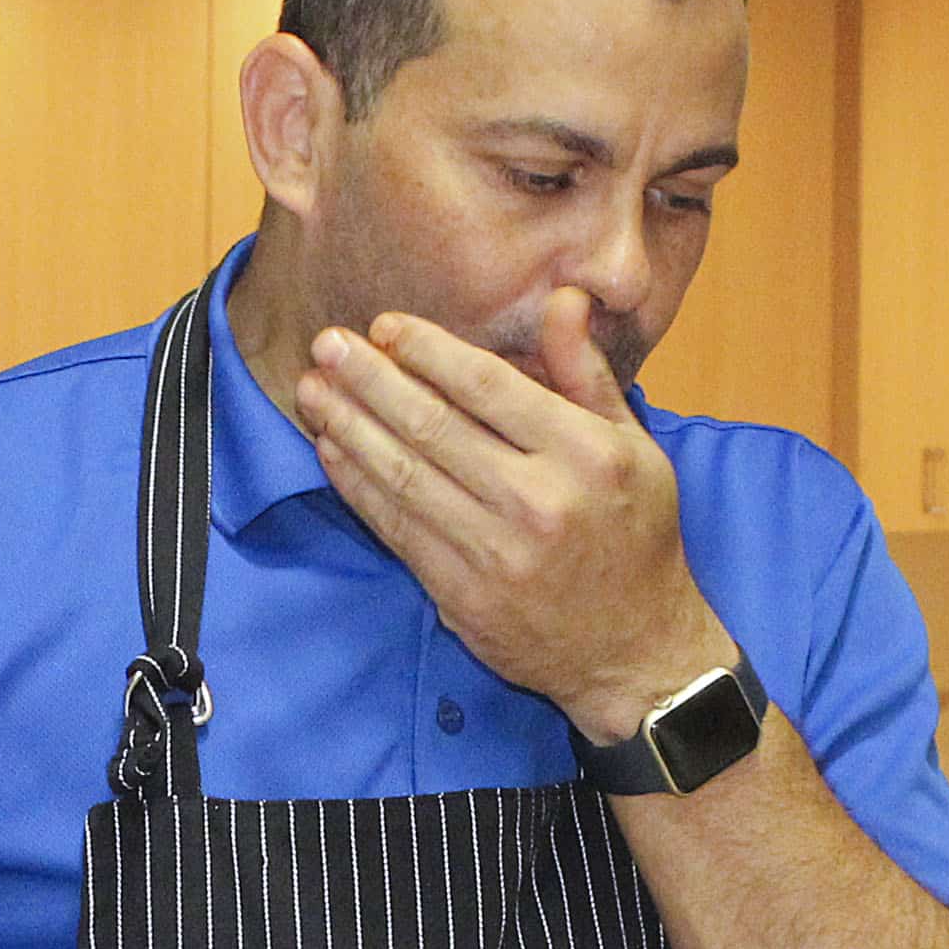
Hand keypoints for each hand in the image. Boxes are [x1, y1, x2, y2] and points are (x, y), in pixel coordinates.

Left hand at [296, 309, 738, 739]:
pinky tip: (332, 450)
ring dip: (348, 427)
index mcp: (586, 454)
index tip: (385, 325)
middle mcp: (539, 502)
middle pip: (432, 426)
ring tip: (313, 390)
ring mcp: (496, 554)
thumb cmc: (635, 537)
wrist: (635, 650)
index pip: (487, 386)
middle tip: (327, 344)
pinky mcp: (462, 596)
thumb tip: (560, 298)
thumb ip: (586, 373)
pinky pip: (396, 529)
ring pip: (404, 476)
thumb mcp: (634, 446)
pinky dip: (358, 486)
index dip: (427, 351)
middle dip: (370, 379)